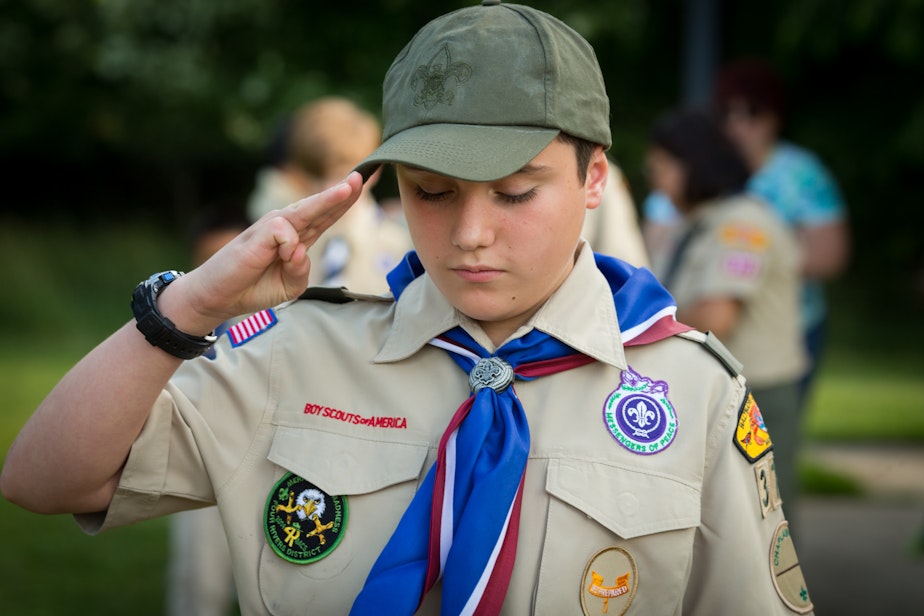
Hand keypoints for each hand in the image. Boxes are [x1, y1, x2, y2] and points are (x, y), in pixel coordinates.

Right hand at [162, 172, 364, 331]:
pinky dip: (289, 249)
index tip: (365, 183)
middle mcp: (288, 225)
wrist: (220, 295)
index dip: (347, 200)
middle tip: (365, 173)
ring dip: (329, 198)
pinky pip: (286, 233)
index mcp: (298, 236)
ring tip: (349, 186)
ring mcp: (273, 226)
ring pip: (308, 208)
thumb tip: (301, 251)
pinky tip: (281, 258)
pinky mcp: (260, 232)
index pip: (327, 215)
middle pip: (322, 205)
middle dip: (345, 189)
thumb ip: (302, 271)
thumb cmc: (253, 287)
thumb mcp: (289, 285)